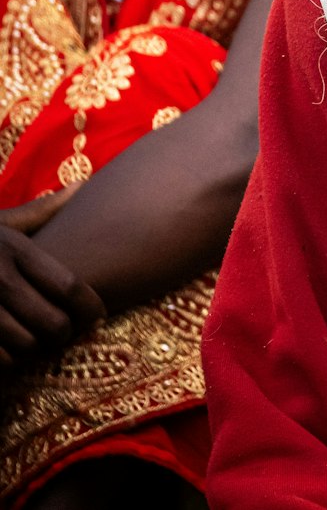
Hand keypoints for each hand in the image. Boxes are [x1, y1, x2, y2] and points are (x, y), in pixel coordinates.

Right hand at [0, 193, 105, 367]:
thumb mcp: (1, 223)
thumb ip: (42, 211)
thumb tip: (86, 183)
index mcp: (13, 249)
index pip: (68, 286)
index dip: (90, 307)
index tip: (97, 315)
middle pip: (53, 324)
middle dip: (66, 334)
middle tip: (66, 332)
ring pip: (26, 348)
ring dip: (36, 350)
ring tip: (36, 339)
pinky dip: (8, 362)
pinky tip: (8, 350)